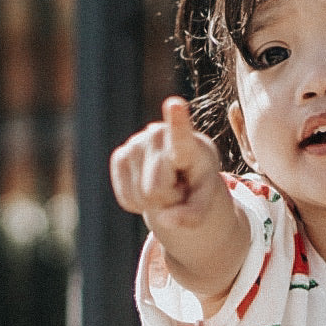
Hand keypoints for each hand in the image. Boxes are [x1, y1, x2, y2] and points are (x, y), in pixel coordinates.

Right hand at [110, 96, 221, 232]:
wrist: (182, 172)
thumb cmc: (198, 183)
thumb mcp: (205, 201)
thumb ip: (193, 215)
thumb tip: (167, 222)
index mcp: (189, 144)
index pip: (180, 135)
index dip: (177, 121)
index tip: (175, 103)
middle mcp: (159, 135)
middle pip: (156, 189)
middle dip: (168, 197)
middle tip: (178, 186)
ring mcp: (136, 143)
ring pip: (140, 194)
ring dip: (154, 201)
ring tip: (166, 184)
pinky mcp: (120, 156)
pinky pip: (126, 197)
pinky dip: (138, 203)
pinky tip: (148, 187)